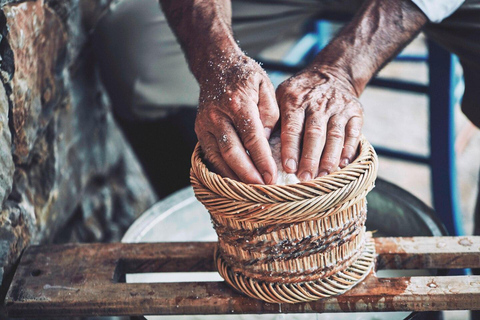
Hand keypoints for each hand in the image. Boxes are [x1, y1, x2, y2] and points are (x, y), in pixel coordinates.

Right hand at [195, 52, 278, 183]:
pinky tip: (233, 181)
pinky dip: (221, 171)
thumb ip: (270, 114)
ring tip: (248, 191)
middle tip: (262, 189)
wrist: (216, 65)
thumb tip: (266, 141)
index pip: (252, 137)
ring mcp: (204, 124)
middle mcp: (217, 115)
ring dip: (234, 177)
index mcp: (237, 103)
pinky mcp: (199, 131)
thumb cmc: (245, 76)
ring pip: (218, 158)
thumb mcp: (265, 86)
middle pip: (232, 152)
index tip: (272, 176)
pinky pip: (209, 156)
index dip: (262, 159)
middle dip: (248, 173)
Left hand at [276, 67, 362, 180]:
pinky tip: (343, 164)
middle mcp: (318, 103)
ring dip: (329, 158)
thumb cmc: (299, 93)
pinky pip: (354, 133)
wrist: (332, 74)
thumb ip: (272, 119)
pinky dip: (349, 149)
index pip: (292, 127)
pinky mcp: (356, 112)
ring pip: (335, 136)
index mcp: (295, 99)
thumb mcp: (281, 96)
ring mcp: (339, 107)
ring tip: (323, 176)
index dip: (291, 148)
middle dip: (310, 158)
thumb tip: (259, 145)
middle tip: (305, 178)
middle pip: (314, 134)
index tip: (288, 168)